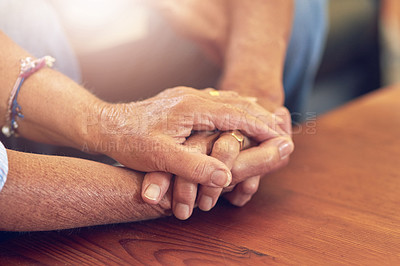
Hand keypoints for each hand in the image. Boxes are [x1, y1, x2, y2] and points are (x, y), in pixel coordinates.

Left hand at [141, 106, 293, 218]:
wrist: (105, 125)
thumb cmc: (130, 141)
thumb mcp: (160, 157)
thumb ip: (195, 167)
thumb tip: (226, 178)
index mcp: (193, 107)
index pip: (238, 115)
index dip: (262, 127)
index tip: (281, 137)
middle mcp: (193, 96)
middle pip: (238, 103)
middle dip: (261, 117)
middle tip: (282, 129)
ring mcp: (187, 96)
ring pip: (228, 100)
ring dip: (249, 111)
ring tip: (268, 120)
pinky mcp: (182, 101)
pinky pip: (216, 101)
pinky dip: (234, 108)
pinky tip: (238, 114)